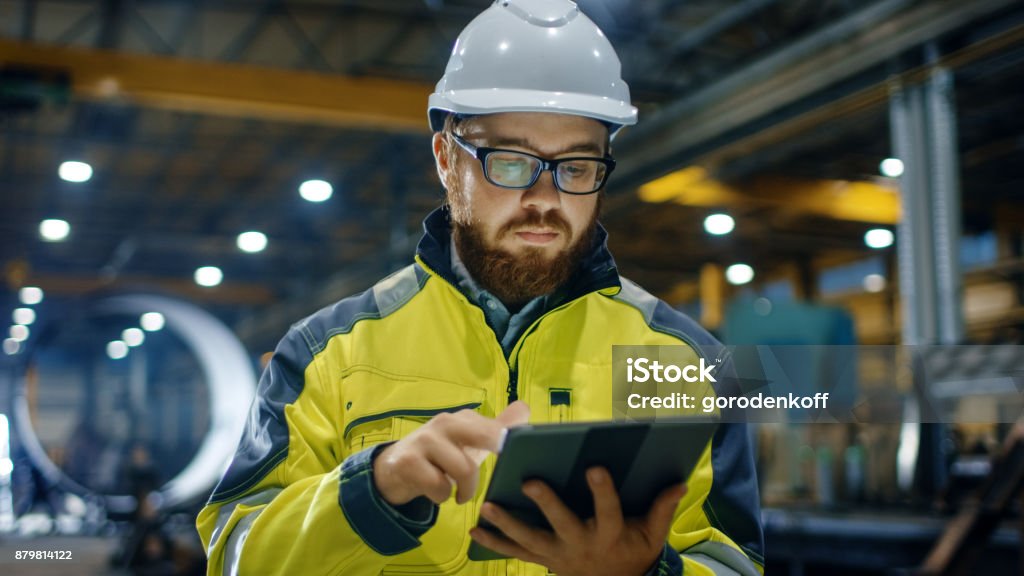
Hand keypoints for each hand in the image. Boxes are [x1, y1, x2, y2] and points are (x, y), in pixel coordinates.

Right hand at [374, 401, 529, 505]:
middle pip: (485, 435)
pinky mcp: (408, 461)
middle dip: (500, 452)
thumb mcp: (469, 444)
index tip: (522, 454)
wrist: (394, 469)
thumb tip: (525, 408)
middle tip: (502, 475)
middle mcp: (445, 422)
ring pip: (464, 469)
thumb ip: (496, 429)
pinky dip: (442, 496)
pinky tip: (436, 492)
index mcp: (463, 418)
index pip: (496, 426)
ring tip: (459, 494)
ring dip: (466, 490)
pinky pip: (439, 486)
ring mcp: (425, 439)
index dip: (512, 441)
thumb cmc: (441, 456)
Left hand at [469, 467, 685, 575]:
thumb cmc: (633, 552)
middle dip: (546, 503)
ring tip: (487, 504)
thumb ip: (662, 508)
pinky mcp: (544, 560)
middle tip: (529, 482)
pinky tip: (475, 529)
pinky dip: (495, 542)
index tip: (595, 467)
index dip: (602, 491)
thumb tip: (680, 482)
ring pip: (530, 540)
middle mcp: (581, 545)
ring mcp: (558, 555)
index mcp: (610, 534)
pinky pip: (516, 553)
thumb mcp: (653, 534)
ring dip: (507, 524)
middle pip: (562, 524)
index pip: (608, 510)